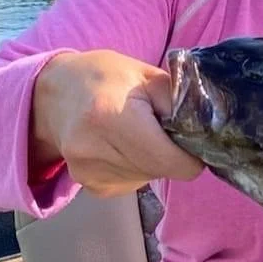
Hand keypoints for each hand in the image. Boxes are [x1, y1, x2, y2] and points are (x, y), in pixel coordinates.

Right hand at [29, 49, 203, 196]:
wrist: (54, 95)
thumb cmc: (106, 78)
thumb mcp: (146, 75)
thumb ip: (179, 101)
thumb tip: (208, 130)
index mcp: (111, 117)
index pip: (170, 161)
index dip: (190, 155)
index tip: (192, 140)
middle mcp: (93, 150)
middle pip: (161, 170)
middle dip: (172, 154)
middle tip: (162, 128)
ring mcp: (88, 173)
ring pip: (149, 177)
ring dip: (154, 160)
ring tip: (137, 132)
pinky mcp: (90, 185)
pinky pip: (133, 182)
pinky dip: (138, 167)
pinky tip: (123, 145)